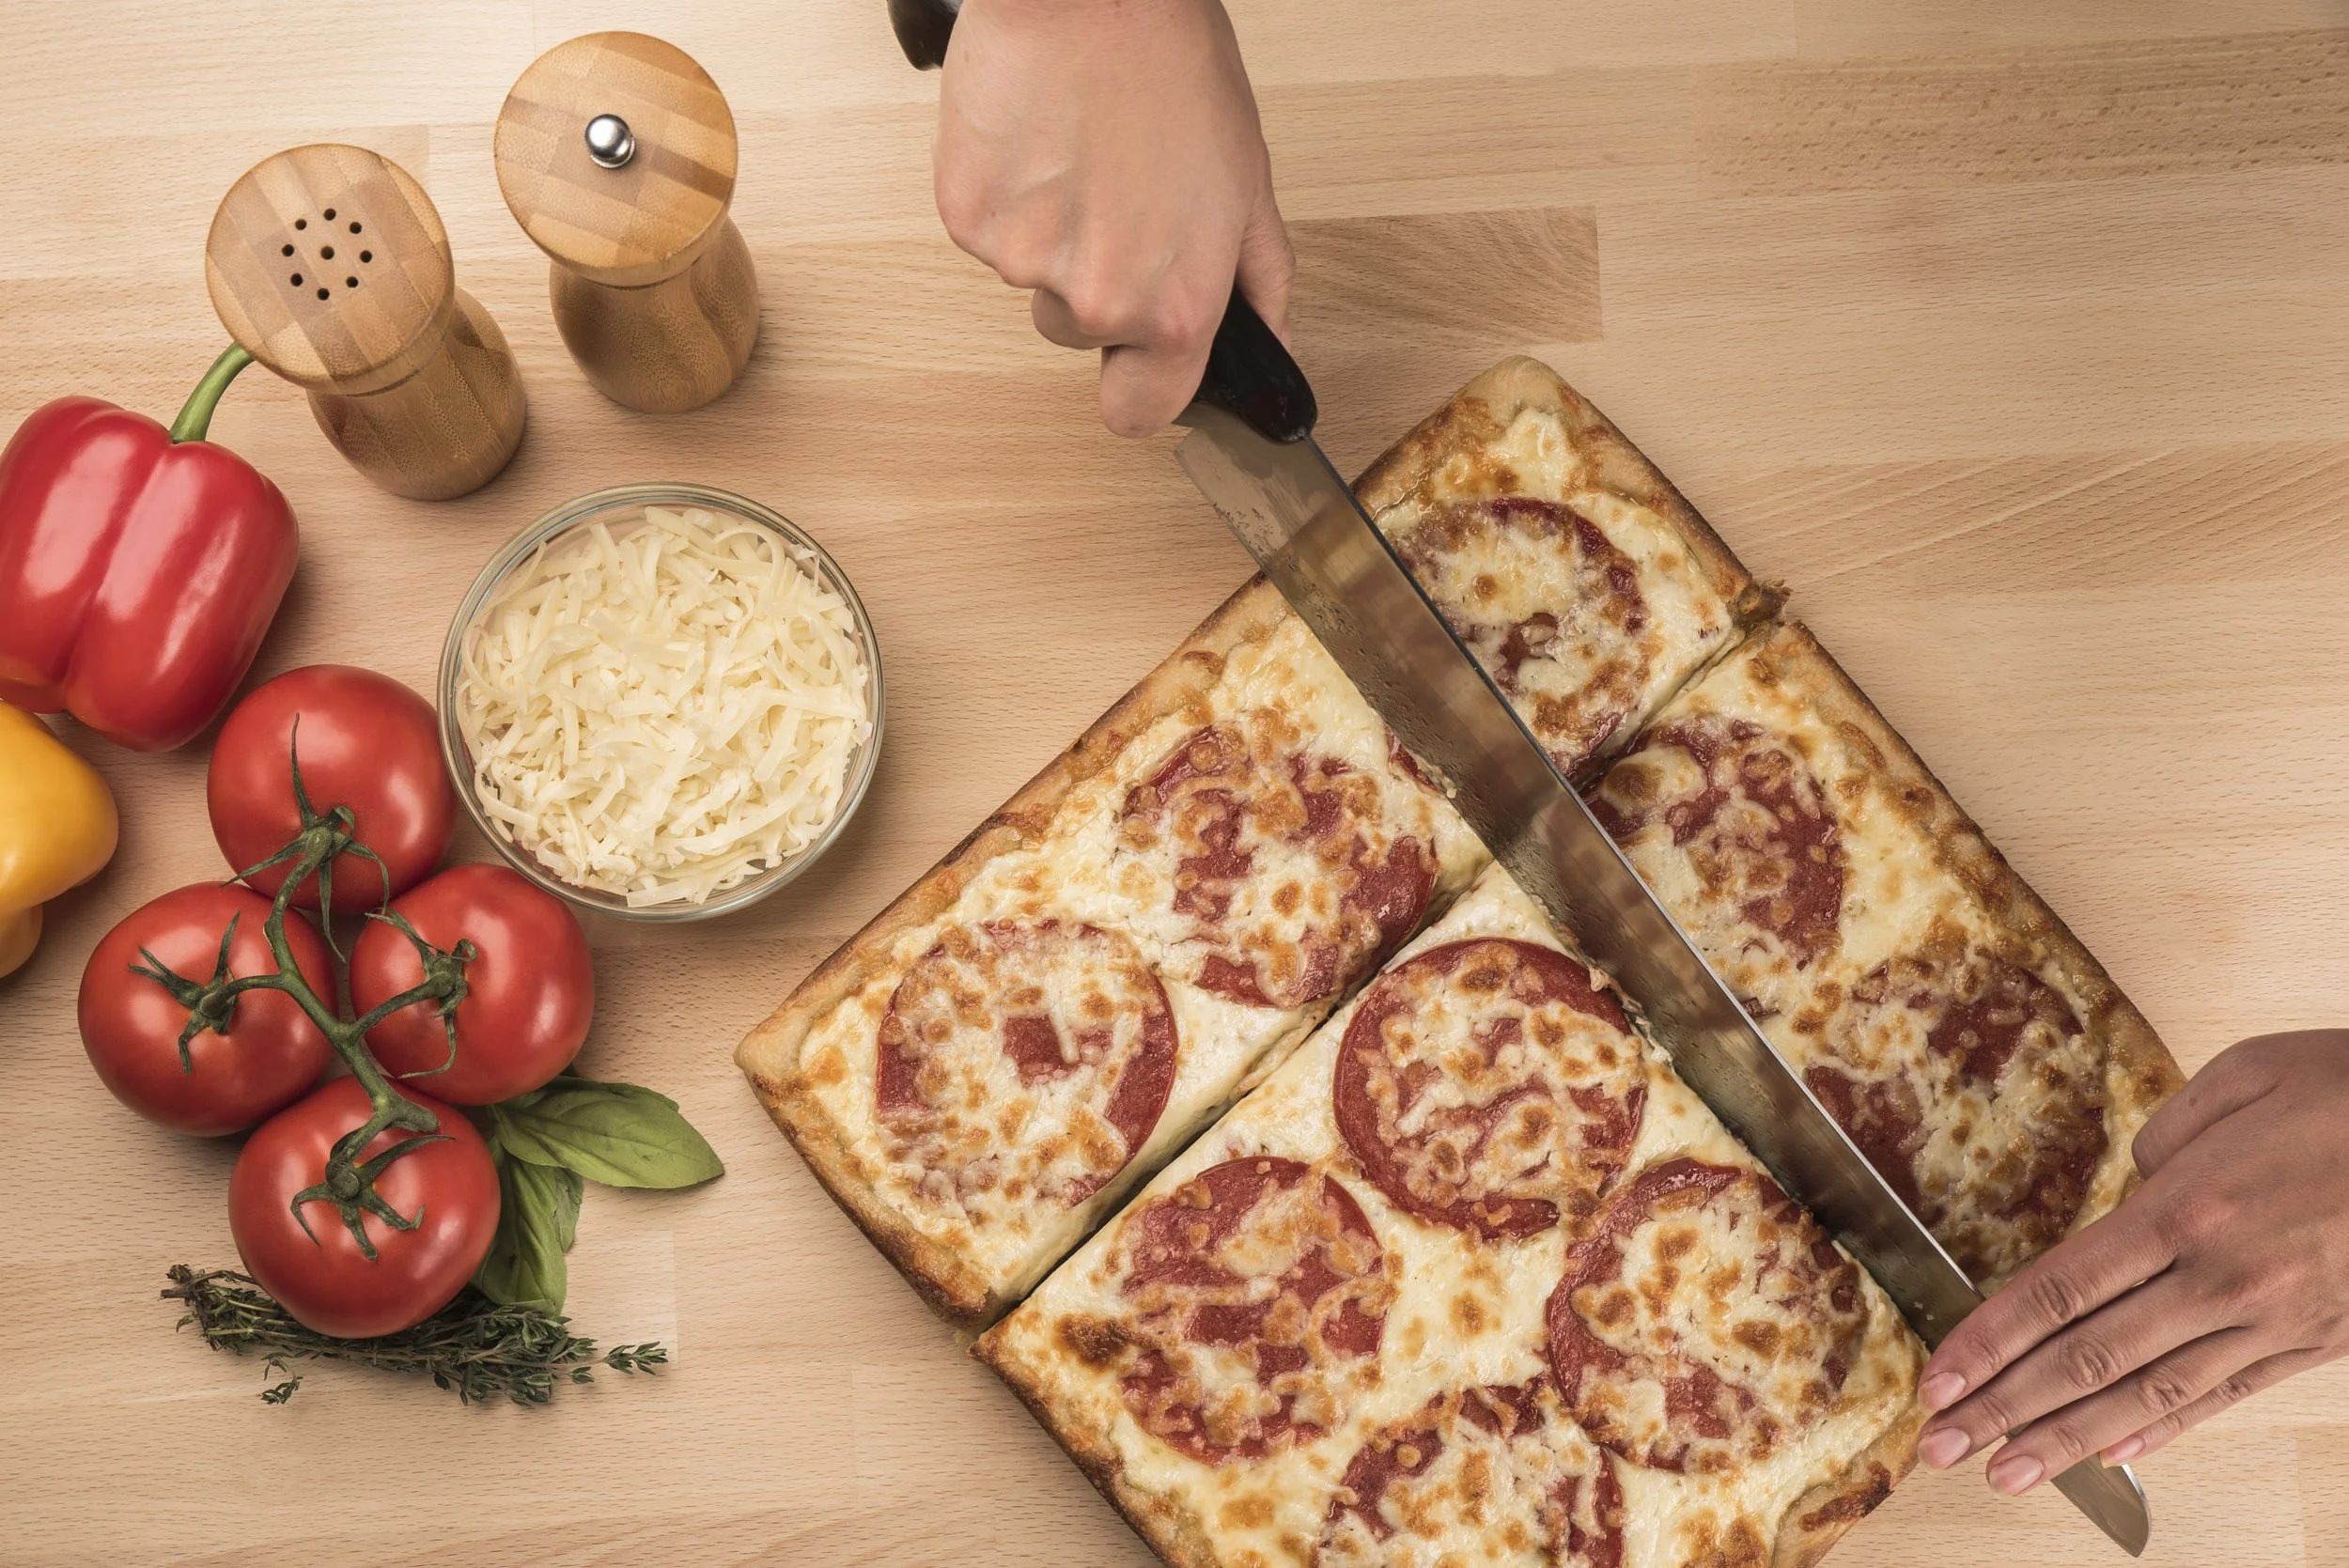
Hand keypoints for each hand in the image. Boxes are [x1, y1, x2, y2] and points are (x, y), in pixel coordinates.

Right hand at [934, 0, 1293, 435]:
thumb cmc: (1173, 70)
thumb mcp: (1247, 184)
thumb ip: (1259, 283)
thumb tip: (1271, 350)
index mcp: (1175, 309)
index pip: (1140, 413)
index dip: (1140, 382)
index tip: (1139, 352)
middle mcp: (1097, 302)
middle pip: (1078, 335)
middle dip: (1094, 286)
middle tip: (1114, 200)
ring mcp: (1022, 264)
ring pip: (1031, 278)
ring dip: (1050, 234)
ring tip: (1078, 155)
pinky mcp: (967, 220)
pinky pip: (987, 233)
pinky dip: (1006, 197)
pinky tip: (1037, 141)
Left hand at [1915, 1030, 2348, 1493]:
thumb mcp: (2245, 1075)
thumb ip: (2165, 1133)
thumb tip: (2132, 1185)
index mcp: (2190, 1208)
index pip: (2061, 1290)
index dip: (1991, 1341)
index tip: (1939, 1378)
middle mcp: (2224, 1277)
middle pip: (2089, 1357)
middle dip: (2005, 1407)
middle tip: (1939, 1444)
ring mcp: (2273, 1319)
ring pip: (2150, 1394)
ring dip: (2069, 1439)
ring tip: (2006, 1474)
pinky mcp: (2317, 1344)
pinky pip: (2224, 1397)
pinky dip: (2163, 1432)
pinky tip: (2114, 1455)